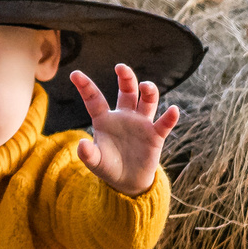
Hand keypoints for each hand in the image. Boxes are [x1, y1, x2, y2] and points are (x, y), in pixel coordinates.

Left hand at [72, 65, 179, 195]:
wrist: (128, 181)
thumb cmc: (108, 167)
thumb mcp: (95, 162)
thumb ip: (88, 154)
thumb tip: (82, 144)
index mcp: (105, 119)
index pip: (94, 99)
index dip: (85, 86)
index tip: (74, 74)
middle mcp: (124, 116)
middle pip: (126, 90)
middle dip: (125, 77)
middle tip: (120, 67)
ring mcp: (141, 123)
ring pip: (147, 100)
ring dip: (148, 91)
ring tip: (145, 86)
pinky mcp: (155, 135)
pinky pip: (164, 123)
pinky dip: (170, 117)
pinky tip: (173, 110)